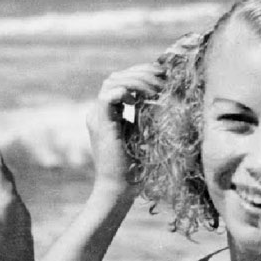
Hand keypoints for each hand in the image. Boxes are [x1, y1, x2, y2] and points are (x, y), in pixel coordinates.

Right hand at [86, 61, 165, 193]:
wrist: (120, 188)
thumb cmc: (134, 167)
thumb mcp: (143, 133)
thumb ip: (145, 114)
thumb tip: (161, 96)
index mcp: (109, 113)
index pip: (121, 81)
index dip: (141, 74)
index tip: (163, 77)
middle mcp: (100, 112)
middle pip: (117, 77)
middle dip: (142, 72)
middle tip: (162, 78)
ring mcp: (97, 116)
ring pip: (112, 82)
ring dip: (138, 81)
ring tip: (156, 90)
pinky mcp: (100, 123)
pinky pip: (108, 96)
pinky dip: (126, 91)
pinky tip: (140, 99)